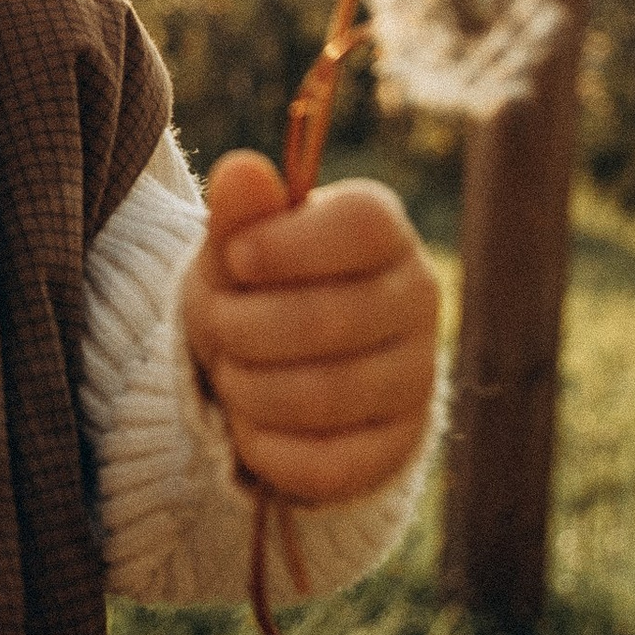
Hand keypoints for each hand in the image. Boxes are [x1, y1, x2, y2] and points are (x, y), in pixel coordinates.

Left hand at [179, 153, 440, 509]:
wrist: (274, 367)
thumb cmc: (255, 288)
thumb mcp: (234, 249)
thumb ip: (238, 215)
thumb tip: (241, 171)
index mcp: (385, 232)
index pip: (363, 227)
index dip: (288, 245)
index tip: (235, 257)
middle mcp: (418, 299)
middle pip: (331, 317)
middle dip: (245, 327)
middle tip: (216, 326)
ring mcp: (417, 378)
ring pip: (325, 397)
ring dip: (249, 388)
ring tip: (231, 372)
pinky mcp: (398, 447)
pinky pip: (325, 463)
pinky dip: (266, 447)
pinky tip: (250, 425)